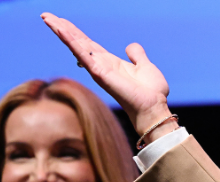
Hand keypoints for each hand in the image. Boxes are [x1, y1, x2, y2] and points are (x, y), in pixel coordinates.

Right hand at [41, 12, 172, 136]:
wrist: (153, 107)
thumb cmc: (151, 92)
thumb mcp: (145, 66)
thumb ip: (137, 55)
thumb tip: (131, 46)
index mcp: (110, 62)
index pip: (88, 44)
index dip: (75, 32)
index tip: (62, 21)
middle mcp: (101, 65)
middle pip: (77, 42)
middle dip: (62, 28)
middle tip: (46, 15)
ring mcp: (98, 69)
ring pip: (75, 46)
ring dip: (61, 31)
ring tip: (47, 18)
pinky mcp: (99, 73)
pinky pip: (82, 54)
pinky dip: (71, 41)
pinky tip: (61, 30)